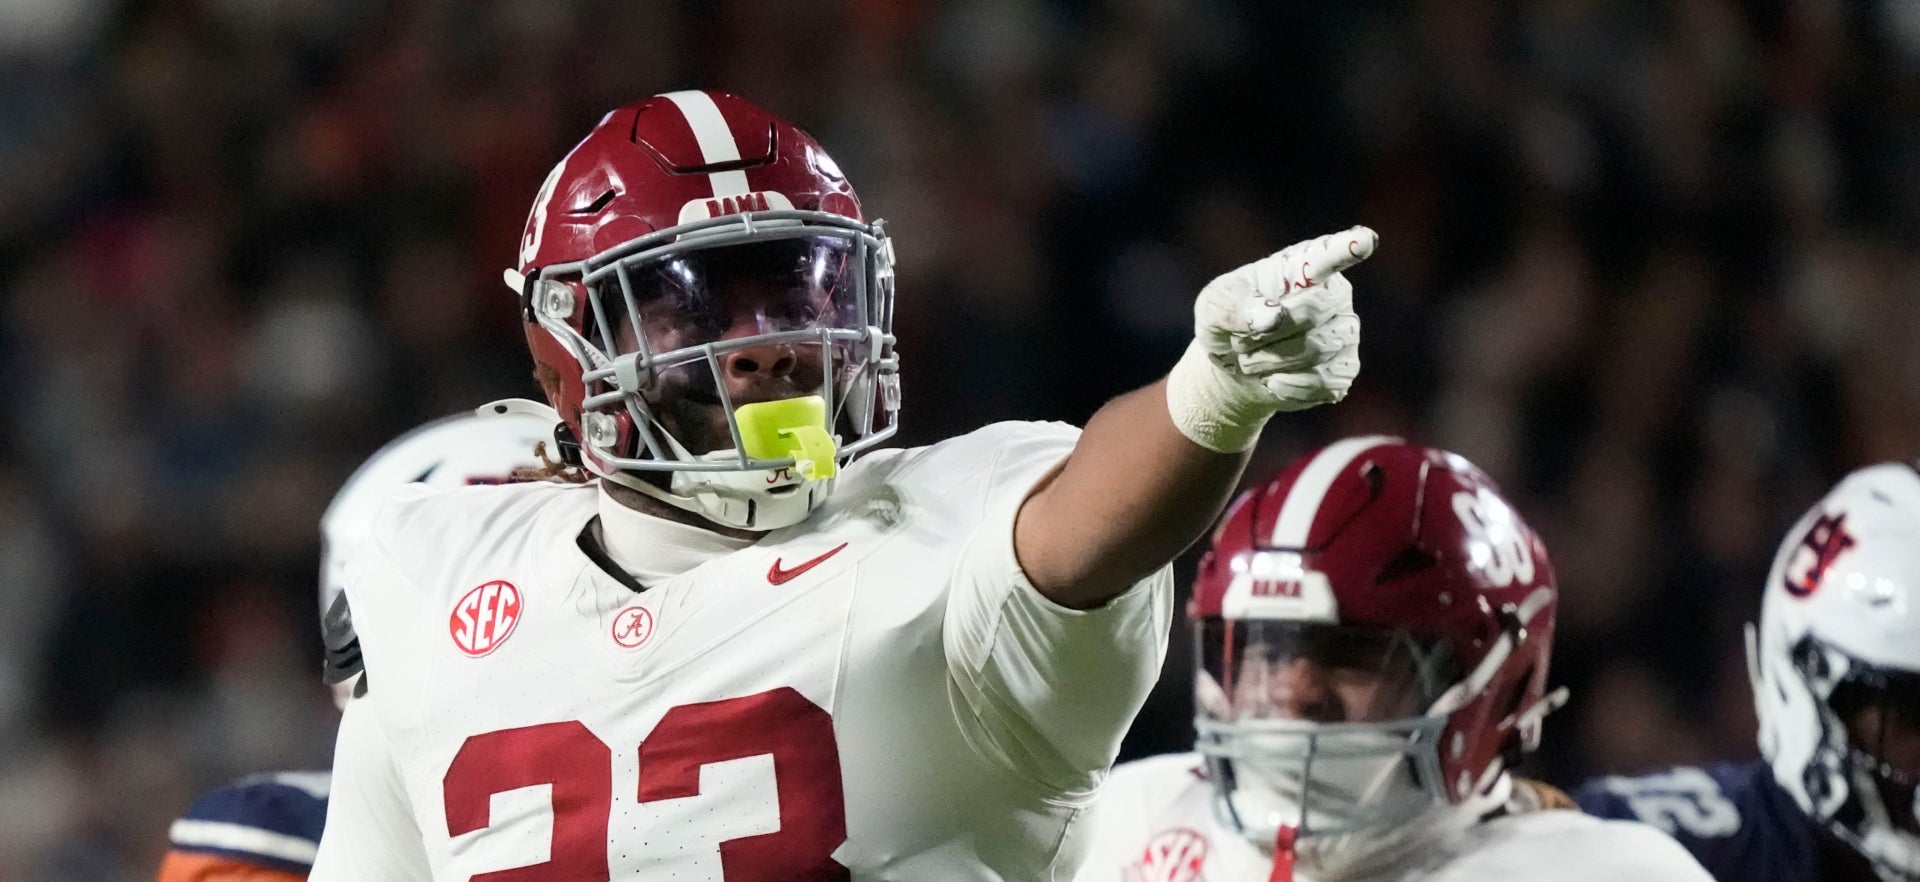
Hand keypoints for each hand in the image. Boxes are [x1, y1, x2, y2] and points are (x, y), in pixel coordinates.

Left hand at [1192, 226, 1374, 410]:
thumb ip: (1233, 307)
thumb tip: (1273, 318)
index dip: (1348, 247)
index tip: (1365, 240)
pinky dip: (1287, 386)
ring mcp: (1345, 331)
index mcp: (1303, 265)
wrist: (1235, 366)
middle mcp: (1334, 294)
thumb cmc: (1228, 322)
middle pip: (1313, 312)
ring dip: (1271, 362)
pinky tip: (1274, 379)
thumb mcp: (1213, 307)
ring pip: (1316, 351)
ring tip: (1254, 359)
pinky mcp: (1345, 368)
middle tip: (1242, 341)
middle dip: (1268, 334)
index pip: (1329, 254)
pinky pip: (1321, 382)